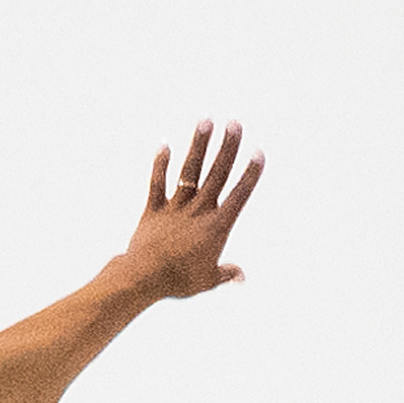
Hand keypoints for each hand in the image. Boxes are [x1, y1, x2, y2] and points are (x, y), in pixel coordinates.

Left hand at [122, 118, 263, 299]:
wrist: (145, 277)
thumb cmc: (179, 281)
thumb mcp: (208, 280)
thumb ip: (226, 274)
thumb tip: (241, 276)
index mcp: (216, 227)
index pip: (238, 196)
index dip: (250, 174)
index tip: (258, 153)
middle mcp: (198, 211)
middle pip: (216, 174)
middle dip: (227, 147)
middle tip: (235, 123)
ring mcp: (175, 207)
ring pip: (189, 171)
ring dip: (198, 145)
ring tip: (206, 121)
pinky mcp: (153, 209)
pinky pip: (157, 183)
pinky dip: (160, 164)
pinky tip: (165, 145)